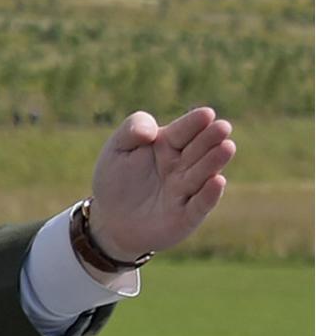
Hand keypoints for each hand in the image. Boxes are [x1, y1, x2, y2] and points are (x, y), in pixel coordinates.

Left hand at [87, 107, 235, 261]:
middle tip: (223, 127)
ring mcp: (187, 190)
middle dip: (211, 138)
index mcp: (169, 143)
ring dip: (214, 162)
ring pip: (203, 174)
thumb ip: (132, 129)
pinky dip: (209, 195)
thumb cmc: (116, 179)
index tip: (206, 114)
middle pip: (199, 149)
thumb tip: (150, 131)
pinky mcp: (187, 216)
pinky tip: (218, 182)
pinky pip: (199, 205)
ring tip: (227, 147)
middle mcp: (183, 165)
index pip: (184, 130)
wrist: (109, 220)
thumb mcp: (117, 148)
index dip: (194, 123)